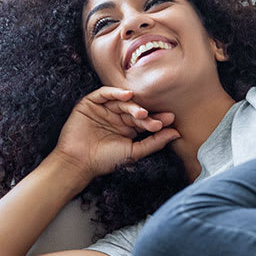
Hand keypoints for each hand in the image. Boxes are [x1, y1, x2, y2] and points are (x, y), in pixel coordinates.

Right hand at [50, 88, 179, 180]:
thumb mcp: (134, 152)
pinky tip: (127, 95)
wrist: (78, 163)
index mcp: (127, 128)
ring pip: (122, 101)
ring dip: (133, 105)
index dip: (157, 118)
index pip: (145, 119)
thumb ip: (154, 142)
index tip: (171, 120)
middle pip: (135, 109)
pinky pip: (103, 94)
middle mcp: (116, 116)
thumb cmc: (106, 160)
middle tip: (157, 120)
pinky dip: (115, 93)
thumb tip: (177, 133)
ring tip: (142, 113)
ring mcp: (103, 109)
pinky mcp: (89, 104)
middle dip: (147, 114)